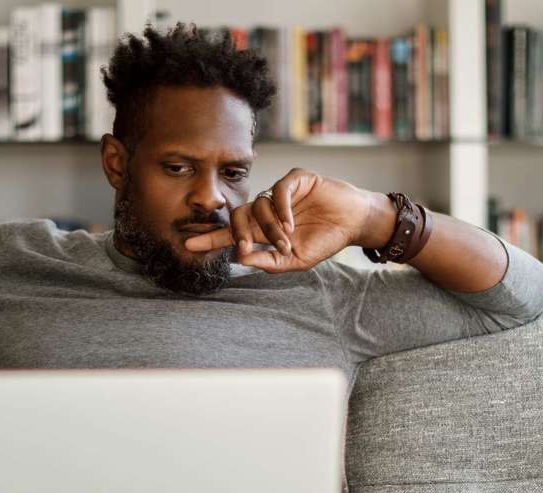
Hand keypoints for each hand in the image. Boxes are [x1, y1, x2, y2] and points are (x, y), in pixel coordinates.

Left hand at [184, 168, 388, 271]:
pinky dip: (281, 208)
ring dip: (271, 228)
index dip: (211, 238)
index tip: (188, 244)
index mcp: (263, 229)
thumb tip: (240, 258)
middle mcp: (267, 209)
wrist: (353, 223)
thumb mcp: (296, 260)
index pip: (231, 233)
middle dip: (237, 233)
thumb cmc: (325, 241)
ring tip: (287, 240)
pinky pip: (277, 191)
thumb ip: (269, 262)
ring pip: (259, 206)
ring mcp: (279, 193)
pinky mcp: (295, 180)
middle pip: (238, 216)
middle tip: (244, 246)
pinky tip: (291, 223)